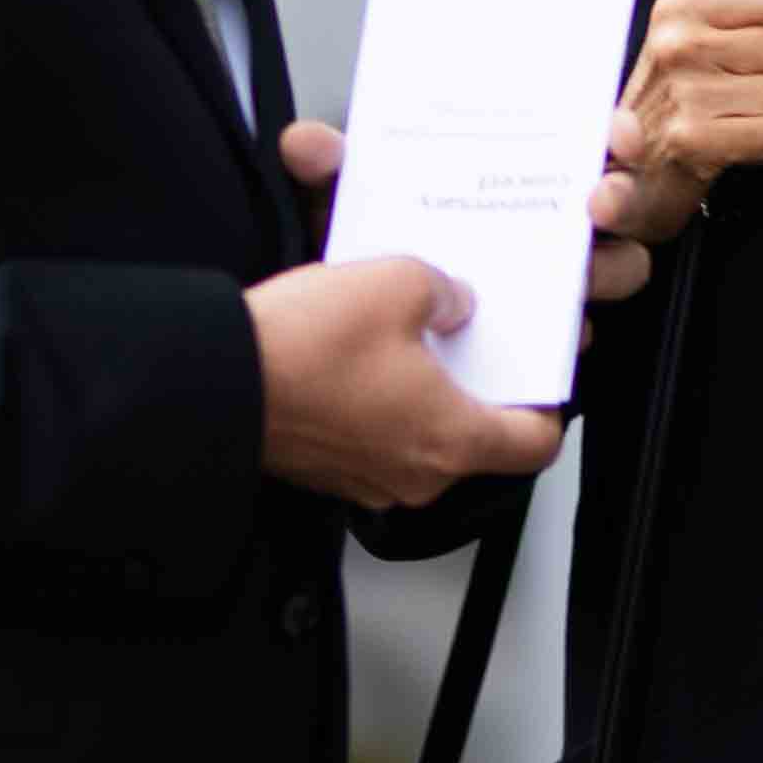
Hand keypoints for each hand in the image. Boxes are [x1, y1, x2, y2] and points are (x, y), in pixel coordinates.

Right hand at [250, 250, 565, 508]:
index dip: (547, 408)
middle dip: (477, 386)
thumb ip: (443, 292)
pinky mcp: (326, 470)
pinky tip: (360, 357)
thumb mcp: (397, 283)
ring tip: (408, 338)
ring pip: (420, 438)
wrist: (214, 381)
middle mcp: (415, 474)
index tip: (541, 377)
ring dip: (421, 393)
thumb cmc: (304, 350)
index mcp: (452, 440)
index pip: (537, 445)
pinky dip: (378, 404)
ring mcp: (367, 479)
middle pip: (476, 439)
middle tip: (472, 341)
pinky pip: (373, 438)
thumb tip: (451, 302)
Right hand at [594, 0, 762, 250]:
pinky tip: (733, 146)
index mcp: (682, 8)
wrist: (631, 178)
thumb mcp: (713, 47)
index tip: (752, 56)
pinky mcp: (692, 138)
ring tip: (736, 123)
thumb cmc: (677, 106)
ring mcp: (683, 91)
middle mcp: (678, 42)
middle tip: (741, 99)